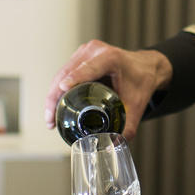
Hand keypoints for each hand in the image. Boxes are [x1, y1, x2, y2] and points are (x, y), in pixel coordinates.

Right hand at [43, 40, 172, 139]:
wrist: (145, 68)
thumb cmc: (141, 81)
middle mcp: (95, 50)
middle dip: (55, 96)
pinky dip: (57, 88)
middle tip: (51, 119)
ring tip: (50, 117)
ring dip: (53, 94)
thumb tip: (115, 144)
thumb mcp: (137, 104)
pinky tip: (54, 106)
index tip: (62, 88)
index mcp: (111, 58)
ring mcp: (85, 52)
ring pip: (62, 73)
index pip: (89, 68)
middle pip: (68, 72)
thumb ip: (129, 125)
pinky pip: (64, 72)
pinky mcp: (80, 57)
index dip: (74, 78)